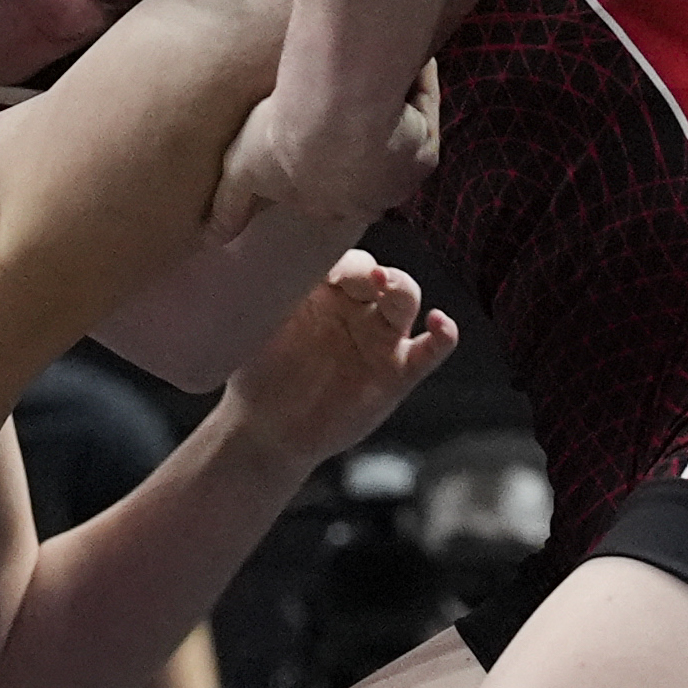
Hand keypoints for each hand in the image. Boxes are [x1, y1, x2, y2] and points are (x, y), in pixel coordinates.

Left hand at [208, 56, 439, 239]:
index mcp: (330, 207)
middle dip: (365, 138)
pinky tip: (393, 62)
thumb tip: (208, 240)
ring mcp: (403, 177)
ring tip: (371, 74)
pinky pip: (420, 110)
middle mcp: (372, 201)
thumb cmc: (285, 142)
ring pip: (399, 140)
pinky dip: (411, 85)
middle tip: (350, 98)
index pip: (333, 194)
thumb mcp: (242, 176)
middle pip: (372, 169)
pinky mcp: (427, 148)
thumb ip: (228, 209)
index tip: (320, 133)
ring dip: (389, 110)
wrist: (336, 115)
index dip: (328, 164)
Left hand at [222, 251, 455, 464]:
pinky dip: (443, 334)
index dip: (337, 259)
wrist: (265, 430)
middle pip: (378, 273)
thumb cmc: (258, 372)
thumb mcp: (255, 327)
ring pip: (405, 301)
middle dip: (371, 269)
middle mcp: (357, 307)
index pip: (342, 259)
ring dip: (402, 288)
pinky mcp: (398, 373)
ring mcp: (380, 338)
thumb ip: (263, 295)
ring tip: (387, 286)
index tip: (323, 267)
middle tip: (360, 275)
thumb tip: (244, 257)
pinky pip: (430, 351)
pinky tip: (440, 324)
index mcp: (324, 288)